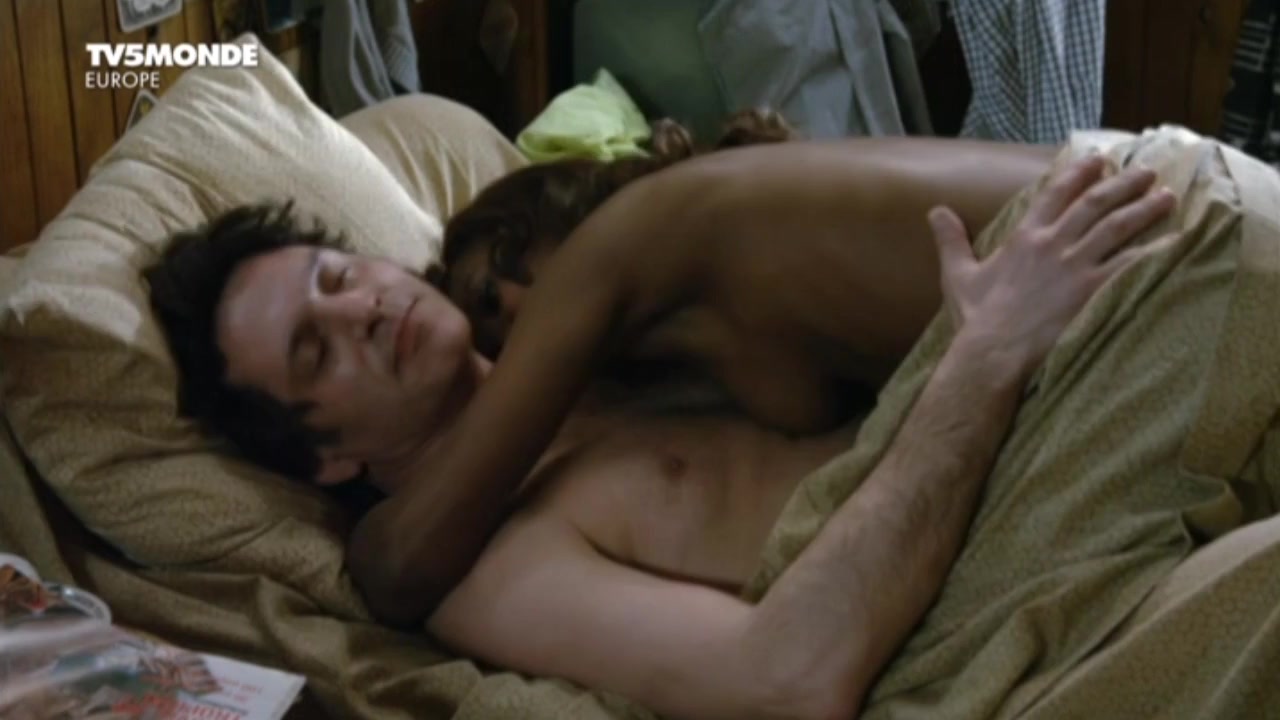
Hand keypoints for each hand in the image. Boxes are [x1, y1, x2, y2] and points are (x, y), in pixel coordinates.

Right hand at [927, 155, 1175, 374]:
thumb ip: (950, 239)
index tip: (1098, 159)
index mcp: (1024, 237)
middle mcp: (1054, 244)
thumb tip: (935, 211)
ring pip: (1118, 227)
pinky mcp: (1093, 290)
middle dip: (1123, 184)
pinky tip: (1175, 241)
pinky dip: (1155, 251)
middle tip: (1146, 171)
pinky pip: (1132, 264)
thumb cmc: (976, 316)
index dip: (1078, 174)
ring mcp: (1076, 266)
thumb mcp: (957, 274)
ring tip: (1167, 197)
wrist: (995, 349)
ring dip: (1144, 209)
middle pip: (1095, 204)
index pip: (1055, 194)